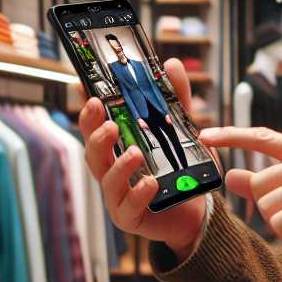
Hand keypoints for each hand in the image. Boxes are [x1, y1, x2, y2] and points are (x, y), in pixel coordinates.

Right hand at [78, 56, 205, 259]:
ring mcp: (118, 195)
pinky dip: (138, 194)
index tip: (83, 88)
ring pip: (107, 179)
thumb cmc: (182, 169)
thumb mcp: (183, 129)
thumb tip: (170, 65)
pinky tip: (149, 183)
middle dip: (94, 133)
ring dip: (118, 164)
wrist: (198, 209)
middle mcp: (112, 170)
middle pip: (93, 151)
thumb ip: (176, 99)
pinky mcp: (131, 216)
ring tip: (134, 152)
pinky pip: (128, 207)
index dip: (87, 109)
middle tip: (104, 117)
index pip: (96, 126)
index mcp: (118, 148)